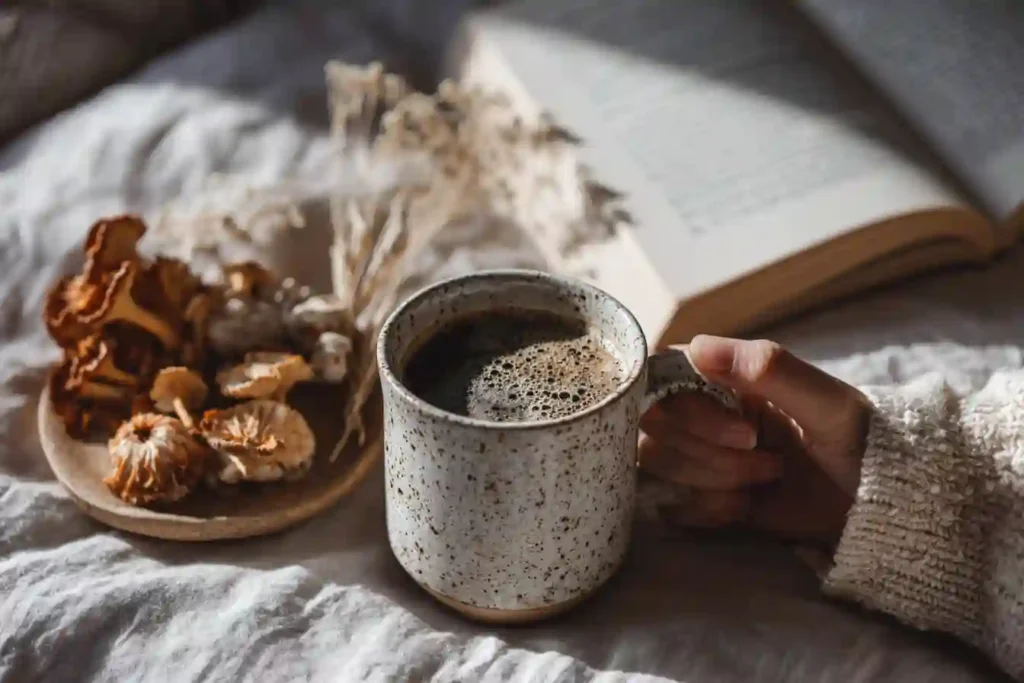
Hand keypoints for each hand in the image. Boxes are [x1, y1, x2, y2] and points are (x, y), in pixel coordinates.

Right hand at [639, 335, 871, 544]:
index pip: (661, 378)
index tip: (742, 429)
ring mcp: (702, 454)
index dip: (688, 410)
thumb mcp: (826, 402)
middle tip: (768, 459)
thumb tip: (696, 345)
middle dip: (711, 452)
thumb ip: (766, 369)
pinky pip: (674, 501)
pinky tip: (748, 507)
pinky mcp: (705, 494)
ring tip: (768, 479)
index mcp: (726, 377)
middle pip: (655, 426)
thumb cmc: (861, 440)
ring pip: (660, 463)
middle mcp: (704, 411)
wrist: (880, 505)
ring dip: (715, 479)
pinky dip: (711, 509)